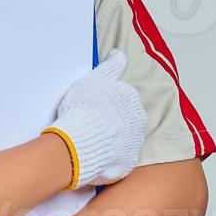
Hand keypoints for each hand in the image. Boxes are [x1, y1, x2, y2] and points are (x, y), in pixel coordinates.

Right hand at [43, 48, 146, 188]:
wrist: (76, 145)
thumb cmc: (82, 109)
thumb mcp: (95, 78)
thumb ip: (111, 65)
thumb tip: (119, 54)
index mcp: (131, 97)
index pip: (122, 95)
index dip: (106, 99)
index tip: (93, 104)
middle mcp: (138, 118)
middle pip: (126, 115)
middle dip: (112, 118)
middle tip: (91, 121)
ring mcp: (134, 141)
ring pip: (124, 136)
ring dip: (112, 136)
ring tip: (91, 138)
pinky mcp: (128, 161)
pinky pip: (120, 157)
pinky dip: (110, 156)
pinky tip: (94, 152)